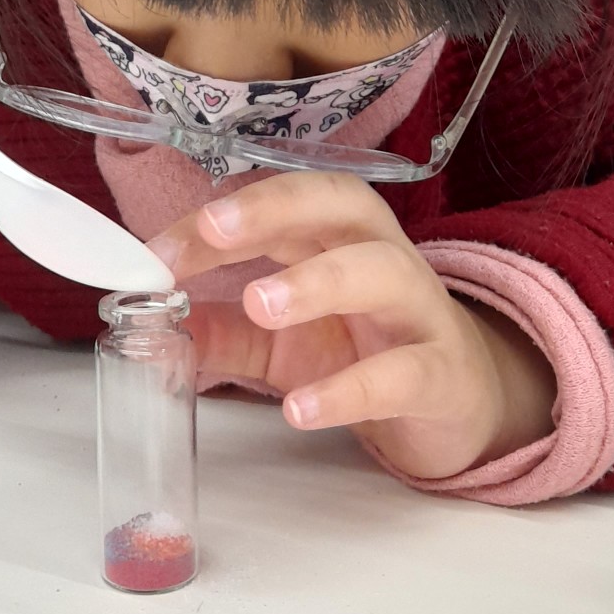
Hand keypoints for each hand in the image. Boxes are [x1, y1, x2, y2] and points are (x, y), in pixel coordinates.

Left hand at [150, 173, 556, 479]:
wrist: (458, 401)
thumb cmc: (365, 350)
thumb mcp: (283, 343)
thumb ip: (224, 333)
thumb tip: (154, 333)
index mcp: (340, 236)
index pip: (283, 204)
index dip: (224, 218)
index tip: (160, 252)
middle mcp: (384, 256)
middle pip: (342, 204)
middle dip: (275, 209)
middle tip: (214, 231)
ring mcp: (419, 313)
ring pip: (382, 272)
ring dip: (318, 281)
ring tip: (259, 305)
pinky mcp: (443, 376)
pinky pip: (404, 374)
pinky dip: (351, 390)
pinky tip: (301, 409)